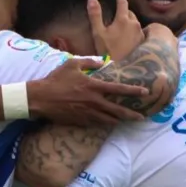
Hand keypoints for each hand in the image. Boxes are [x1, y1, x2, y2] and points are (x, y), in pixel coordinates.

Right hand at [30, 58, 147, 125]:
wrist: (40, 98)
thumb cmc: (56, 80)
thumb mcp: (71, 64)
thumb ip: (89, 62)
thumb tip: (102, 62)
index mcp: (93, 86)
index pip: (118, 89)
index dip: (133, 91)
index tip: (145, 92)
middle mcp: (93, 102)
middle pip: (117, 111)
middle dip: (131, 115)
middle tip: (141, 118)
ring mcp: (87, 114)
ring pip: (108, 120)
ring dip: (119, 121)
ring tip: (127, 122)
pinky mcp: (80, 122)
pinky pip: (96, 124)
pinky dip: (104, 124)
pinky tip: (108, 124)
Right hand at [88, 0, 143, 59]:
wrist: (121, 68)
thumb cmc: (107, 50)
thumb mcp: (98, 33)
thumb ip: (95, 15)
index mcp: (123, 19)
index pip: (123, 2)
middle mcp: (134, 23)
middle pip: (129, 12)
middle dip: (122, 11)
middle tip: (114, 16)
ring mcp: (140, 32)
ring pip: (134, 21)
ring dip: (127, 22)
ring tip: (119, 27)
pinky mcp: (142, 41)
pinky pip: (137, 31)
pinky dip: (132, 31)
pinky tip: (125, 37)